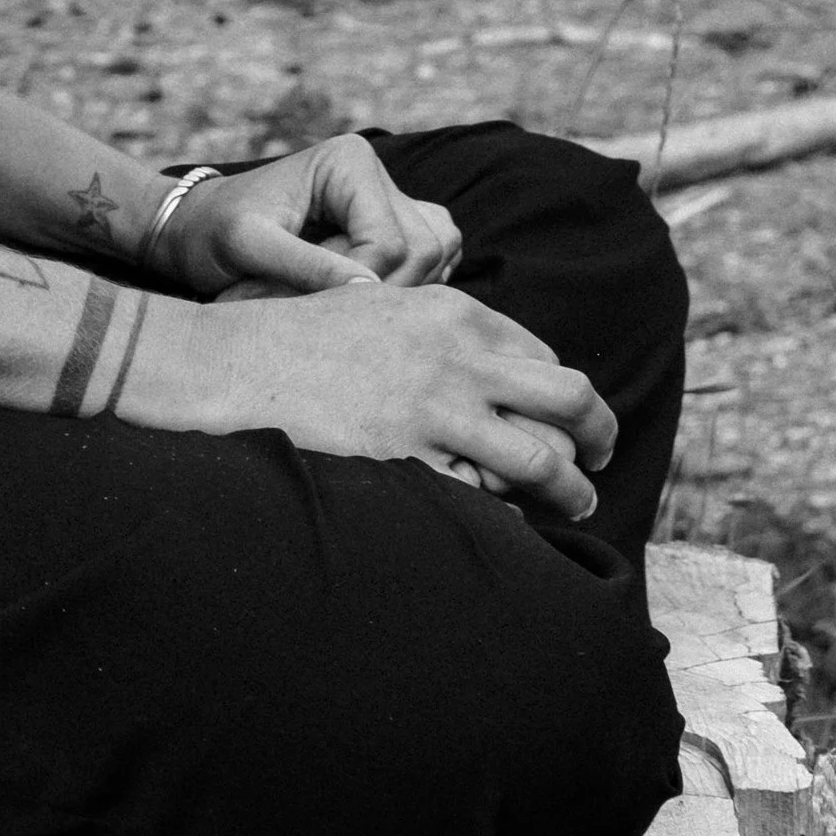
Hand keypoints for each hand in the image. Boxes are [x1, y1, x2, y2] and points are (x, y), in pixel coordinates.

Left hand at [163, 135, 460, 299]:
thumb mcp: (248, 246)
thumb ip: (305, 266)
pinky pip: (433, 261)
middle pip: (422, 250)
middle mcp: (377, 173)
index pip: (389, 242)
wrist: (200, 229)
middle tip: (319, 304)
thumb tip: (368, 290)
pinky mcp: (395, 226)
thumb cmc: (214, 232)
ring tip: (330, 296)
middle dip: (379, 290)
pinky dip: (403, 286)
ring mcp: (391, 199)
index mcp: (348, 162)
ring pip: (436, 256)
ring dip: (392, 290)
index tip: (311, 305)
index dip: (360, 286)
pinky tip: (355, 295)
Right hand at [195, 281, 618, 520]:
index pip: (546, 356)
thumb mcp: (379, 307)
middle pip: (571, 399)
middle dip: (600, 435)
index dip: (567, 396)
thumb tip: (488, 369)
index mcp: (453, 312)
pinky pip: (487, 501)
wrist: (233, 364)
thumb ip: (438, 332)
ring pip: (546, 461)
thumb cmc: (298, 337)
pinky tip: (504, 528)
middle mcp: (458, 357)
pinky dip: (505, 518)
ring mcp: (436, 411)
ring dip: (573, 490)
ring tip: (576, 506)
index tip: (572, 421)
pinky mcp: (410, 461)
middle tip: (602, 459)